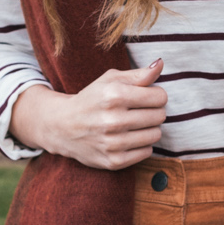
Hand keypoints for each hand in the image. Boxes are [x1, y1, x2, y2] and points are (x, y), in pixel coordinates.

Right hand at [10, 60, 166, 170]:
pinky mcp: (114, 161)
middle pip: (160, 116)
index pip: (160, 97)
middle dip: (154, 111)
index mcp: (114, 95)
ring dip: (149, 129)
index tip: (146, 97)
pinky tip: (128, 138)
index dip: (156, 95)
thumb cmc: (91, 99)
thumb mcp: (110, 81)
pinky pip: (147, 152)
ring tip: (134, 124)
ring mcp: (113, 143)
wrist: (62, 127)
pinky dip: (141, 145)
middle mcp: (113, 120)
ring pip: (156, 135)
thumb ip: (138, 74)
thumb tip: (161, 63)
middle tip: (139, 111)